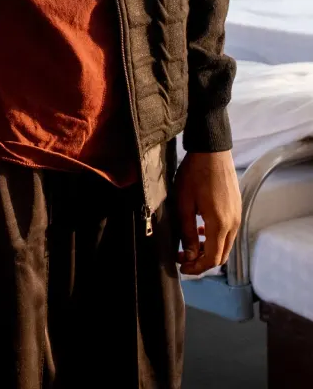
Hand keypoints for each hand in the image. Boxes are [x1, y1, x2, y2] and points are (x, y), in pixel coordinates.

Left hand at [174, 151, 241, 275]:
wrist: (212, 151)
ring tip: (190, 244)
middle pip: (221, 256)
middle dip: (202, 261)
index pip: (212, 259)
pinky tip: (202, 229)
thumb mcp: (184, 203)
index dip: (196, 267)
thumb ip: (187, 232)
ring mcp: (237, 216)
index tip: (181, 266)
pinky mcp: (237, 209)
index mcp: (220, 224)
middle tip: (183, 257)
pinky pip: (229, 232)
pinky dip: (216, 238)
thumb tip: (188, 255)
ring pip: (226, 245)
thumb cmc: (194, 174)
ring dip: (209, 250)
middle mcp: (234, 223)